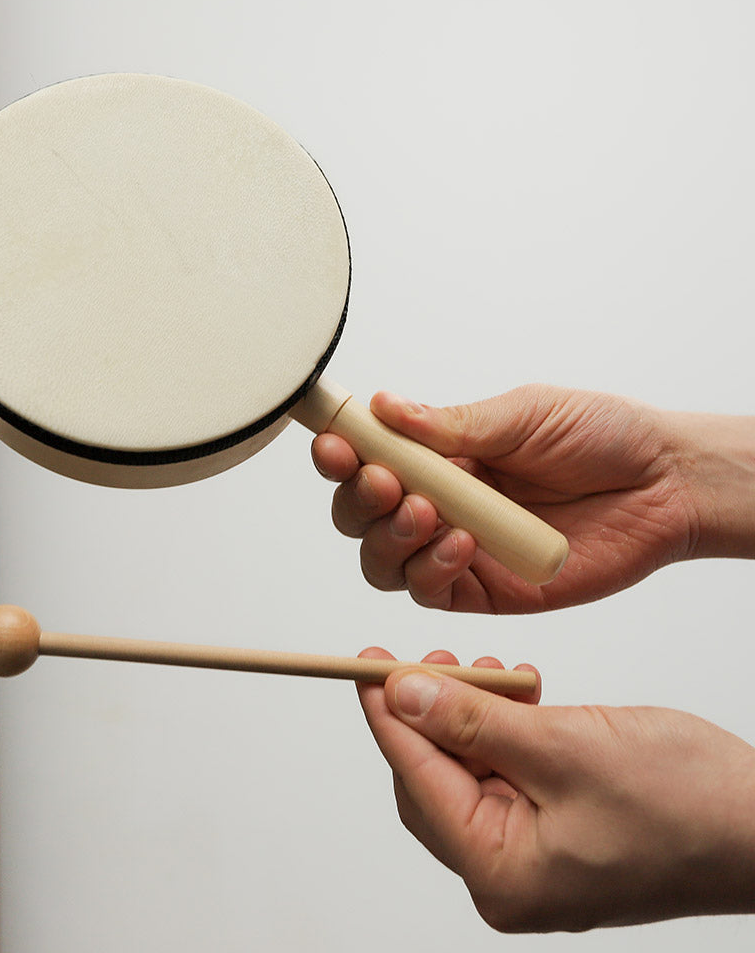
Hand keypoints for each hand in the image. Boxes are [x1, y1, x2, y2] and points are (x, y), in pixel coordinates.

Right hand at [313, 385, 754, 611]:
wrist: (664, 483)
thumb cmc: (599, 436)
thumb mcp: (521, 415)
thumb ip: (450, 423)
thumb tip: (384, 408)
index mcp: (440, 454)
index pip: (368, 458)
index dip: (341, 453)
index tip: (334, 443)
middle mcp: (438, 502)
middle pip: (360, 515)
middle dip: (358, 498)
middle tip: (384, 479)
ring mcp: (455, 549)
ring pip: (383, 559)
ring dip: (389, 536)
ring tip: (427, 510)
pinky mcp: (482, 589)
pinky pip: (429, 590)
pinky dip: (431, 568)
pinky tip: (459, 543)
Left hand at [357, 649, 754, 931]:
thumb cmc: (686, 801)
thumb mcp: (563, 746)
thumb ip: (473, 721)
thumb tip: (400, 694)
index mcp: (500, 873)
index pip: (416, 778)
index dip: (386, 714)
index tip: (365, 662)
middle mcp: (507, 876)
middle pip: (433, 778)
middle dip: (430, 712)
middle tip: (431, 657)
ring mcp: (532, 858)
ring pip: (467, 770)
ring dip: (470, 715)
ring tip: (492, 669)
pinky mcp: (555, 833)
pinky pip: (504, 775)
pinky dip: (502, 730)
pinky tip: (518, 692)